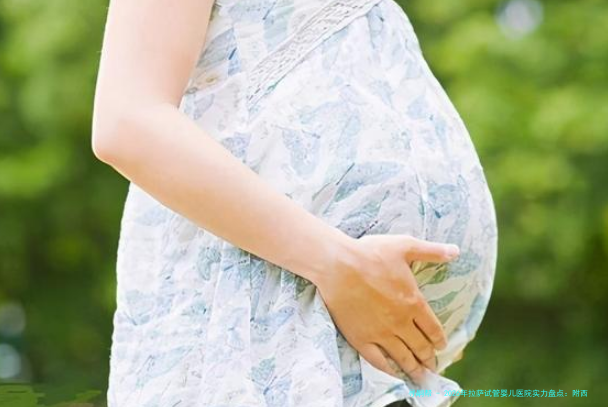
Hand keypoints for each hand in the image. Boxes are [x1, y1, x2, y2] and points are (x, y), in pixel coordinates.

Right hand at [314, 234, 459, 382]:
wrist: (337, 265)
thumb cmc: (370, 253)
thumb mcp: (405, 246)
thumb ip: (432, 251)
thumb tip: (456, 250)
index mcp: (413, 302)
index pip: (433, 329)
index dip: (439, 340)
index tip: (441, 346)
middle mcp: (400, 322)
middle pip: (420, 347)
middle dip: (429, 358)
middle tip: (432, 366)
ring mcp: (380, 333)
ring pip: (403, 357)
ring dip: (414, 369)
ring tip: (420, 377)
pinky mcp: (360, 338)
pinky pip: (378, 360)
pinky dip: (389, 370)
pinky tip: (394, 374)